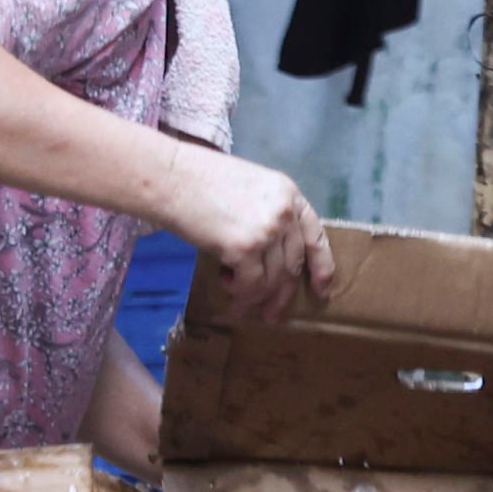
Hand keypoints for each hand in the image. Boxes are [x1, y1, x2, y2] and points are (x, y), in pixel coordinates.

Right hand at [159, 141, 335, 322]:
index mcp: (289, 194)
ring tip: (238, 302)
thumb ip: (269, 215)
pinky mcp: (244, 248)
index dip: (322, 267)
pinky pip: (251, 284)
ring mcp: (267, 230)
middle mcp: (284, 212)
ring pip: (273, 279)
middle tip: (271, 314)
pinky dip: (239, 292)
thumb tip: (271, 255)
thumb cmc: (200, 180)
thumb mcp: (250, 188)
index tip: (323, 291)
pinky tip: (225, 285)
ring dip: (255, 296)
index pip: (316, 236)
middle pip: (293, 264)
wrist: (169, 177)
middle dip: (282, 293)